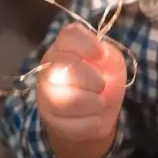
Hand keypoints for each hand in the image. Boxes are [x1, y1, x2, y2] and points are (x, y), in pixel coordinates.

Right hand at [37, 23, 126, 157]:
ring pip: (65, 98)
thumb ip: (109, 54)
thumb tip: (101, 54)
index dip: (86, 44)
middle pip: (64, 66)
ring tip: (99, 102)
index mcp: (65, 46)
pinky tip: (93, 117)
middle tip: (101, 85)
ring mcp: (44, 92)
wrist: (97, 113)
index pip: (68, 35)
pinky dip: (90, 122)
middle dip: (92, 79)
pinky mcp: (48, 117)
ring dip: (92, 102)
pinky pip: (70, 122)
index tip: (101, 55)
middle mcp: (49, 66)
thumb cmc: (104, 79)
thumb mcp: (113, 63)